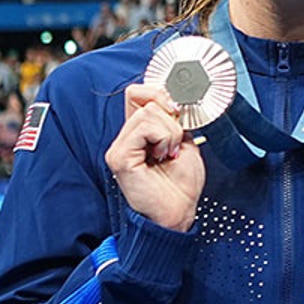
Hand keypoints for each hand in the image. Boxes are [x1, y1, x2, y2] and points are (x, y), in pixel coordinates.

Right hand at [105, 85, 205, 232]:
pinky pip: (144, 128)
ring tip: (169, 153)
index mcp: (139, 131)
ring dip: (170, 132)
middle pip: (144, 97)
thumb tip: (174, 100)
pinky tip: (162, 157)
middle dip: (171, 116)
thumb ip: (174, 120)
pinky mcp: (119, 156)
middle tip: (175, 141)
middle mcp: (125, 136)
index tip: (179, 113)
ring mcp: (119, 146)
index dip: (161, 94)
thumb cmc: (181, 183)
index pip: (139, 92)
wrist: (178, 211)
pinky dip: (163, 138)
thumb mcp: (185, 141)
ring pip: (148, 112)